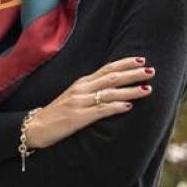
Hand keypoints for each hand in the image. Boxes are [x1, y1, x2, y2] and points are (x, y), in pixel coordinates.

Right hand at [24, 56, 155, 148]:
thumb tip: (112, 88)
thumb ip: (90, 90)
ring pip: (110, 93)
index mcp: (81, 83)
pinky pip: (101, 110)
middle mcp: (81, 89)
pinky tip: (129, 106)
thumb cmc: (57, 114)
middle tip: (151, 71)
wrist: (35, 127)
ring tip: (147, 89)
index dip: (125, 63)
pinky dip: (116, 107)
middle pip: (112, 77)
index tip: (141, 60)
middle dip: (133, 74)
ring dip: (130, 90)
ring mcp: (80, 102)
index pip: (107, 68)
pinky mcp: (78, 117)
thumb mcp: (74, 97)